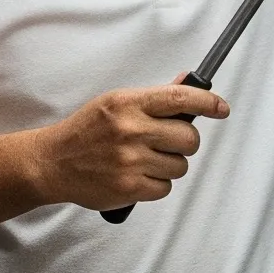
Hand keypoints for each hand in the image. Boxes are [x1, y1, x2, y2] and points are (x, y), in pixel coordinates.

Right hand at [25, 82, 228, 210]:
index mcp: (128, 103)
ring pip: (180, 166)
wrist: (51, 162)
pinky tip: (137, 176)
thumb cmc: (86, 132)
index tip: (222, 108)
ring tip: (144, 161)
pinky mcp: (129, 188)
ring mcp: (130, 160)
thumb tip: (187, 84)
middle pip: (189, 138)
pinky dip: (156, 185)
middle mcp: (131, 130)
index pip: (180, 98)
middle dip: (184, 142)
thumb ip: (153, 98)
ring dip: (168, 165)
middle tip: (167, 143)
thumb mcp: (115, 103)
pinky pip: (165, 188)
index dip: (208, 102)